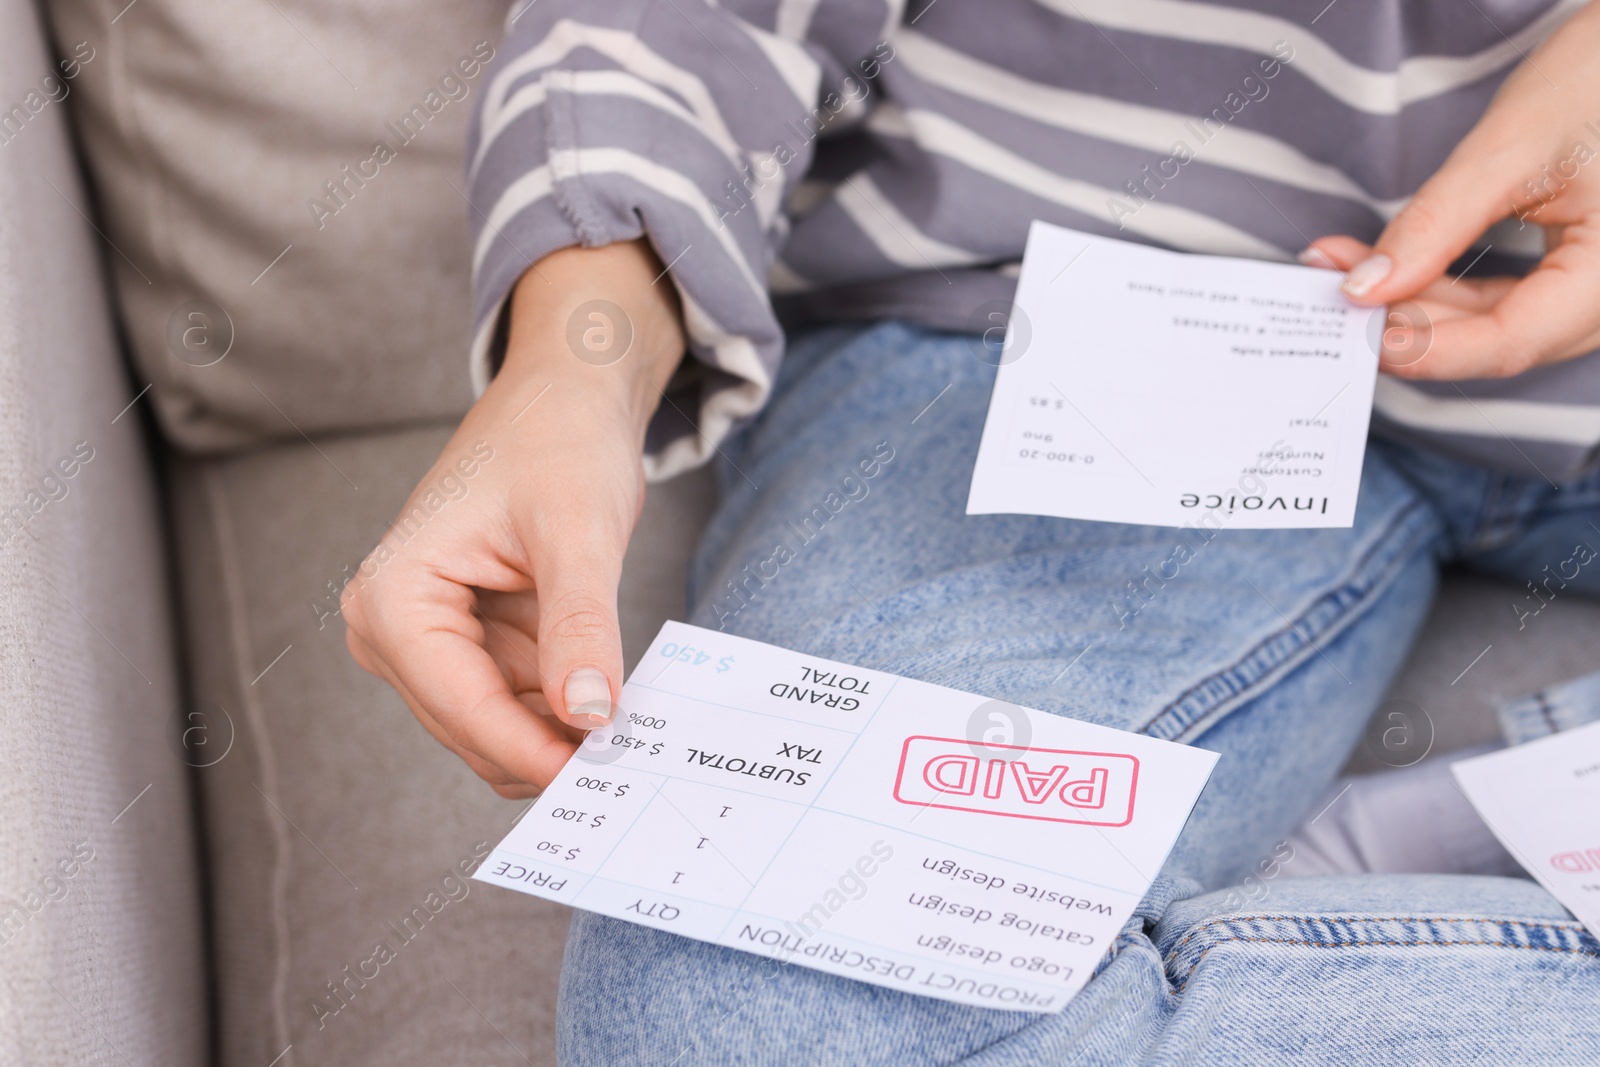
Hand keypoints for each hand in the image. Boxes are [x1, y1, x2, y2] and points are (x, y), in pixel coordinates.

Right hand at [342, 240, 684, 795]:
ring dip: (561, 735)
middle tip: (634, 762)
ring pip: (498, 731)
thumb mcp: (578, 532)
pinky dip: (564, 713)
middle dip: (549, 747)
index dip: (532, 750)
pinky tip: (611, 704)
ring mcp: (428, 644)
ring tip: (632, 732)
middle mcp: (392, 630)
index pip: (461, 706)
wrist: (565, 399)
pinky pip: (518, 707)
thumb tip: (590, 715)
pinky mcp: (470, 647)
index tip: (600, 777)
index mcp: (393, 596)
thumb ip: (580, 625)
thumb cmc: (558, 442)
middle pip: (474, 730)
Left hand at [1302, 1, 1599, 379]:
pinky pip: (1505, 299)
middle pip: (1499, 338)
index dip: (1427, 348)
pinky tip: (1389, 265)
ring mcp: (1597, 289)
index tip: (1358, 331)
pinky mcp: (1575, 274)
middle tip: (1333, 286)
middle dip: (1409, 318)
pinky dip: (1443, 285)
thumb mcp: (1510, 147)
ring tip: (1346, 266)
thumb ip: (1436, 224)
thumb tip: (1364, 288)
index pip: (1512, 342)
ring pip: (1495, 322)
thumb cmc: (1599, 76)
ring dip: (1417, 302)